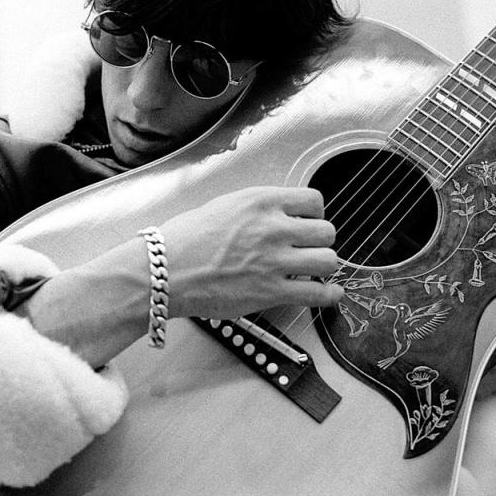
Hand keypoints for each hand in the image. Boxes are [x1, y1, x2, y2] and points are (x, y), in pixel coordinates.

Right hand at [159, 186, 343, 318]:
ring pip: (328, 260)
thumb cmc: (185, 238)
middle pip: (326, 231)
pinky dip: (329, 294)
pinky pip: (318, 293)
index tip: (308, 222)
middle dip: (320, 240)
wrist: (165, 270)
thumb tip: (277, 217)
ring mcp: (275, 260)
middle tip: (308, 248)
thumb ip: (257, 210)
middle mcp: (273, 228)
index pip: (313, 200)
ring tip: (314, 270)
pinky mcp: (272, 291)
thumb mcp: (224, 205)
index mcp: (261, 201)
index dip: (314, 213)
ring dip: (323, 266)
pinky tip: (330, 293)